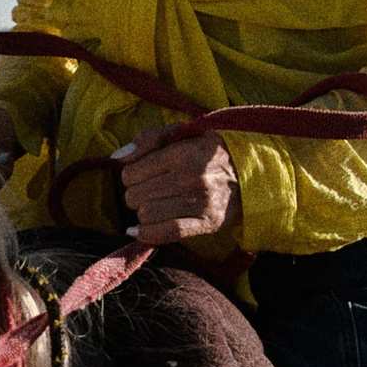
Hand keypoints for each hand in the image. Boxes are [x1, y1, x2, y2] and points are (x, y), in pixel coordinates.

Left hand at [120, 124, 237, 245]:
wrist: (250, 173)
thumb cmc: (207, 151)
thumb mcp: (182, 132)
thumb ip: (147, 139)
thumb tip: (117, 158)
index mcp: (183, 152)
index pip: (131, 173)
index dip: (130, 175)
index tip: (141, 175)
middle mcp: (191, 177)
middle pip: (136, 196)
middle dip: (135, 195)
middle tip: (147, 191)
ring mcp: (200, 202)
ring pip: (147, 215)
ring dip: (143, 213)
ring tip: (151, 206)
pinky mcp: (206, 223)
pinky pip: (166, 233)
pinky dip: (147, 234)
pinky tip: (139, 231)